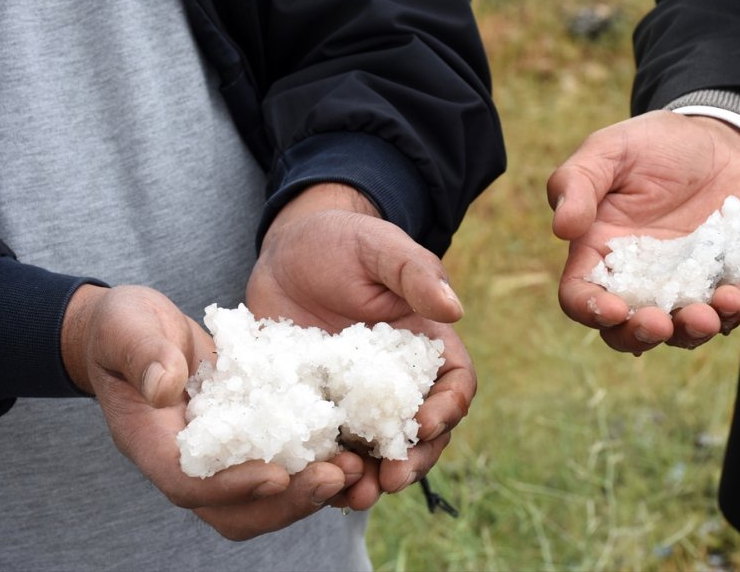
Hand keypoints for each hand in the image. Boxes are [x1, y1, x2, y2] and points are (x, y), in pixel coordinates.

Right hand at [61, 284, 359, 540]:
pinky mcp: (251, 439)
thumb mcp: (126, 327)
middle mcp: (189, 462)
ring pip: (266, 499)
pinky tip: (356, 446)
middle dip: (286, 503)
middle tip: (335, 477)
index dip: (231, 487)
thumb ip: (142, 353)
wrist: (140, 333)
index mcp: (152, 443)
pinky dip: (318, 464)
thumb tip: (164, 385)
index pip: (187, 485)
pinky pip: (285, 466)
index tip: (276, 474)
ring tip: (354, 467)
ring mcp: (223, 457)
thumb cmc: (125, 329)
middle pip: (234, 510)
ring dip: (310, 492)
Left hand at [247, 183, 473, 510]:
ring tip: (354, 495)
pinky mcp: (316, 410)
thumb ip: (416, 274)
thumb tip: (454, 307)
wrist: (285, 252)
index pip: (454, 387)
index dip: (447, 410)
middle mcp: (397, 382)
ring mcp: (356, 401)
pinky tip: (312, 482)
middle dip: (412, 461)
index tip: (425, 424)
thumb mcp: (381, 249)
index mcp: (427, 347)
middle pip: (421, 435)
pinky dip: (324, 469)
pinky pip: (327, 448)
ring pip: (375, 452)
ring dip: (370, 478)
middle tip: (391, 479)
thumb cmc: (343, 242)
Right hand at [547, 110, 739, 353]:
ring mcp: (680, 286)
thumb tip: (562, 228)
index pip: (579, 295)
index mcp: (597, 252)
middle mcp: (635, 279)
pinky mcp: (722, 283)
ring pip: (675, 333)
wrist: (721, 140)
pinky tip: (731, 297)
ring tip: (703, 317)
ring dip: (687, 335)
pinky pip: (723, 314)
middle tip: (657, 323)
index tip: (612, 308)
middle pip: (623, 330)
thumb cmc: (654, 145)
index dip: (589, 310)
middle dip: (637, 336)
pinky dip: (727, 316)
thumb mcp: (610, 149)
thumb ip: (577, 182)